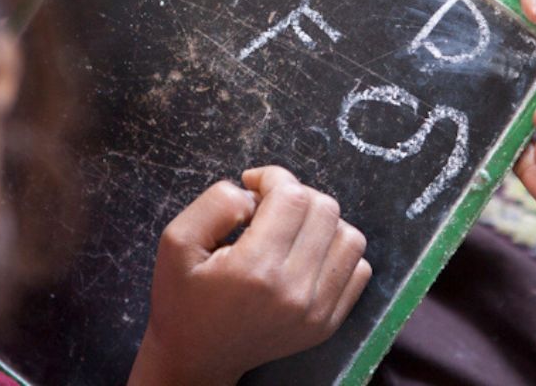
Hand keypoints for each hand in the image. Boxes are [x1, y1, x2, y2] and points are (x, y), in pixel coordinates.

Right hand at [128, 166, 370, 385]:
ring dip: (321, 221)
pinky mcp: (329, 322)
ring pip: (349, 236)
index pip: (293, 196)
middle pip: (325, 209)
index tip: (253, 185)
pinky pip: (358, 268)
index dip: (273, 177)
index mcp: (256, 269)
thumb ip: (217, 204)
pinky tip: (307, 254)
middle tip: (268, 208)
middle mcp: (294, 291)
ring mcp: (318, 310)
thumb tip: (257, 194)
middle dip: (296, 194)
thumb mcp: (177, 240)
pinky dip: (337, 251)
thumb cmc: (183, 298)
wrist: (197, 357)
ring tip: (290, 229)